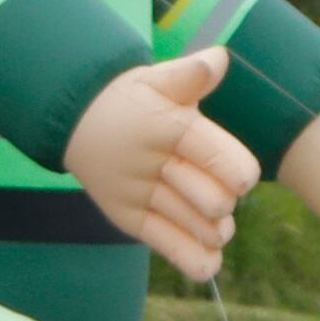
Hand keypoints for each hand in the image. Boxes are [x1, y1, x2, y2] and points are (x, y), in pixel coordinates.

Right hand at [61, 47, 258, 281]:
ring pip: (197, 228)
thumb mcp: (156, 79)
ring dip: (217, 229)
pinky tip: (210, 258)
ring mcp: (138, 194)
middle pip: (214, 202)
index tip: (243, 177)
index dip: (241, 174)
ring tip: (214, 218)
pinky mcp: (127, 218)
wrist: (76, 119)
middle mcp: (152, 164)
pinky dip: (196, 260)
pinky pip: (170, 247)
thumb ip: (190, 74)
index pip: (218, 158)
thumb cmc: (133, 99)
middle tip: (222, 192)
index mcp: (168, 127)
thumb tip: (219, 60)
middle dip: (228, 201)